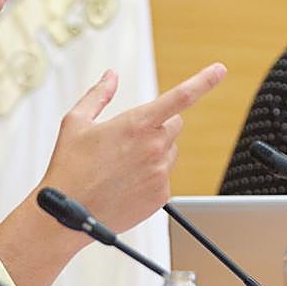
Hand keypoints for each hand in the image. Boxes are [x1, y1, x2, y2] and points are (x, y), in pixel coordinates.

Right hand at [39, 63, 225, 233]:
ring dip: (154, 152)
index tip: (219, 70)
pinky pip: (164, 177)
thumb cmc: (69, 168)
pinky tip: (124, 184)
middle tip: (131, 139)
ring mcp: (160, 172)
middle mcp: (154, 147)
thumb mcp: (75, 123)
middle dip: (158, 126)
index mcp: (136, 124)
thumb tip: (110, 76)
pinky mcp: (161, 195)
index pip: (180, 97)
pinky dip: (149, 177)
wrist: (67, 215)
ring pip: (169, 152)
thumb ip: (98, 95)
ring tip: (121, 166)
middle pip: (175, 125)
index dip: (203, 80)